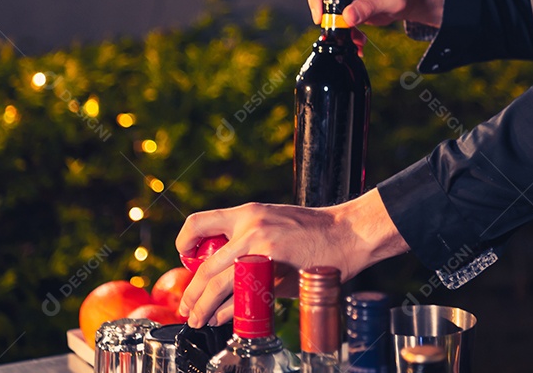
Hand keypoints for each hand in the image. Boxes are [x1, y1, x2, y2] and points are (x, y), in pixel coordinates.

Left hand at [175, 189, 407, 327]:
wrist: (348, 234)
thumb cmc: (314, 232)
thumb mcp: (274, 225)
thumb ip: (248, 243)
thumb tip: (224, 272)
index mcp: (247, 214)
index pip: (199, 223)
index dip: (184, 243)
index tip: (185, 260)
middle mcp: (249, 228)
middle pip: (205, 266)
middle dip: (191, 292)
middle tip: (187, 307)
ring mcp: (261, 250)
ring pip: (217, 283)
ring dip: (202, 306)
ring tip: (198, 319)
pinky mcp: (275, 272)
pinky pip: (241, 297)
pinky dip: (227, 312)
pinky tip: (222, 318)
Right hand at [308, 0, 443, 27]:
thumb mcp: (391, 0)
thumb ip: (369, 8)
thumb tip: (346, 17)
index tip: (320, 18)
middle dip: (324, 9)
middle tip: (334, 28)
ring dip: (333, 18)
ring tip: (352, 33)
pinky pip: (331, 4)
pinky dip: (339, 20)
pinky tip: (354, 31)